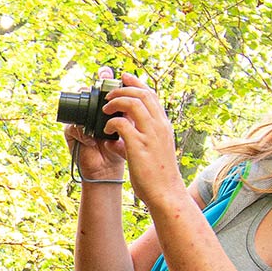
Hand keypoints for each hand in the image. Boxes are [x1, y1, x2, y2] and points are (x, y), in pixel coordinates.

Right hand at [64, 70, 126, 181]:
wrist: (112, 172)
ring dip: (86, 107)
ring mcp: (82, 123)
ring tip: (97, 112)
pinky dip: (83, 133)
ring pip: (78, 107)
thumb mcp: (132, 128)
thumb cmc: (123, 149)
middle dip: (94, 88)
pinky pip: (73, 128)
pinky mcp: (73, 136)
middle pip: (88, 93)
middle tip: (102, 86)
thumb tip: (138, 94)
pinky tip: (94, 140)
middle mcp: (93, 112)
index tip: (110, 72)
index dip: (106, 78)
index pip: (105, 89)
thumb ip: (133, 112)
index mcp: (109, 108)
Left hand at [99, 74, 187, 204]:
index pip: (152, 95)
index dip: (137, 83)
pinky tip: (107, 131)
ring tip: (106, 109)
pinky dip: (111, 123)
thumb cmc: (158, 174)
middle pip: (143, 94)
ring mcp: (150, 135)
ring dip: (116, 102)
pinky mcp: (139, 146)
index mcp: (163, 125)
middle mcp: (159, 126)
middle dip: (123, 88)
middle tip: (109, 93)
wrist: (166, 193)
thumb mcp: (153, 149)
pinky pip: (122, 124)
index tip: (124, 77)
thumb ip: (138, 137)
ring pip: (133, 103)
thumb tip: (118, 134)